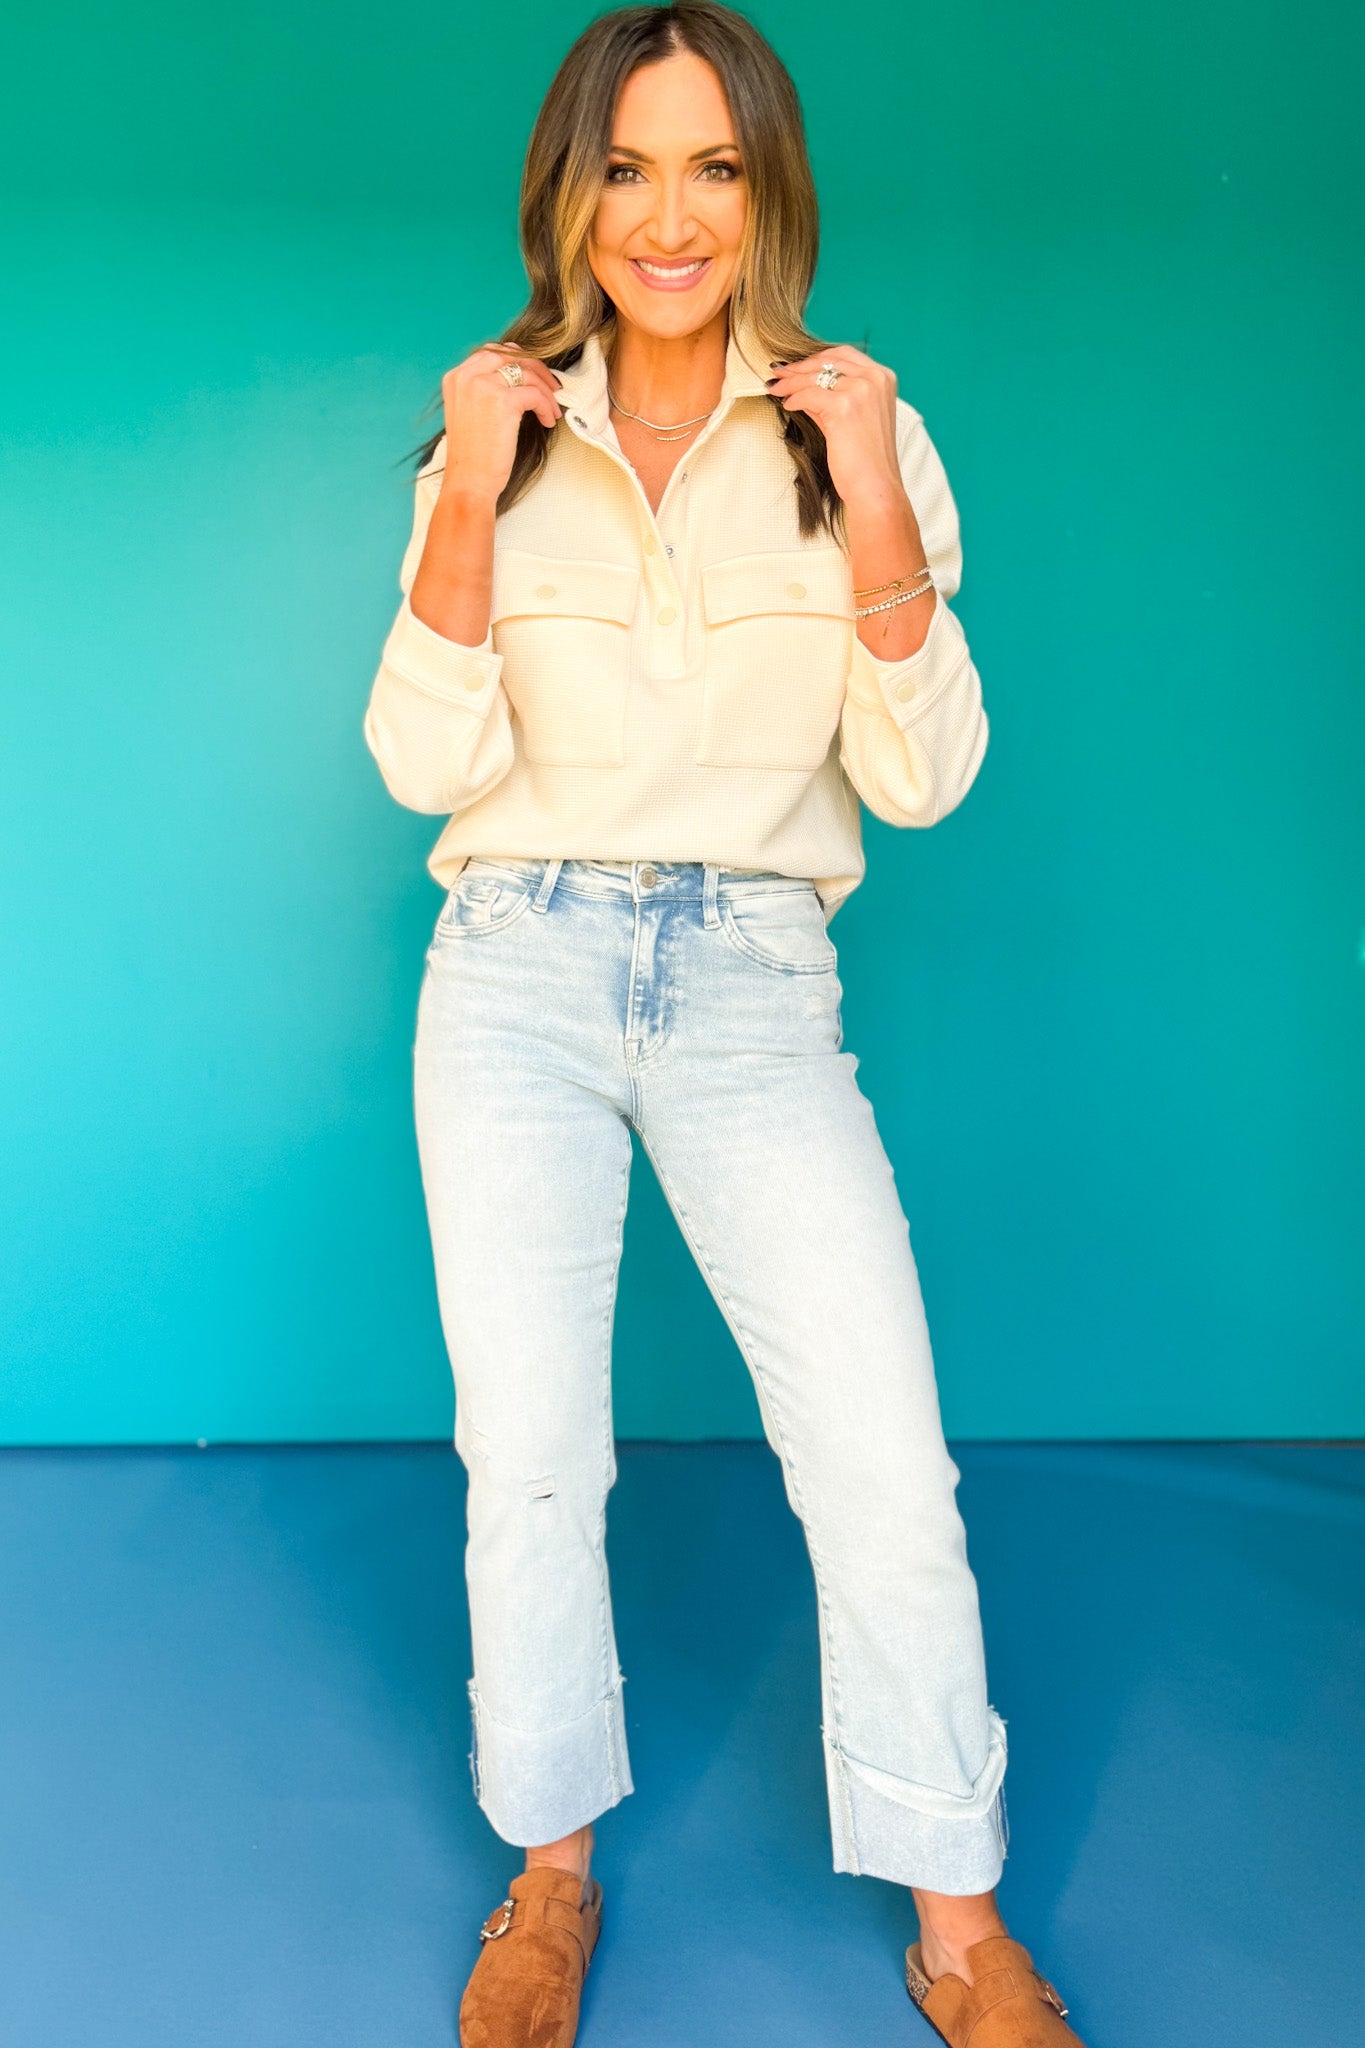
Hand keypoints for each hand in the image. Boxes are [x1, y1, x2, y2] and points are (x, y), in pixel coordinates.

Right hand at [438, 343, 565, 505]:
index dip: (517, 360)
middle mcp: (467, 376)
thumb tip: (516, 376)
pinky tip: (548, 421)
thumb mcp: (468, 412)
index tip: (533, 375)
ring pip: (527, 373)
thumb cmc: (472, 456)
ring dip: (546, 391)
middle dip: (536, 368)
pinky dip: (546, 407)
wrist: (469, 482)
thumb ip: (482, 390)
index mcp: (456, 377)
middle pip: (511, 355)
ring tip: (552, 410)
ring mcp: (484, 386)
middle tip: (552, 386)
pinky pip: (535, 395)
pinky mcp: (503, 401)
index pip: (492, 353)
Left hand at [764, 344, 904, 507]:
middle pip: (827, 361)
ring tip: (775, 388)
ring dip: (791, 382)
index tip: (795, 366)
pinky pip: (809, 395)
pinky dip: (794, 398)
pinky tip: (787, 405)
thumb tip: (803, 388)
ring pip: (815, 376)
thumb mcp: (852, 418)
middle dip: (799, 367)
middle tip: (778, 372)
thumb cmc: (866, 460)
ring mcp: (861, 390)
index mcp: (883, 377)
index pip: (843, 355)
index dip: (815, 359)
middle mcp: (875, 378)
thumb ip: (832, 398)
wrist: (875, 487)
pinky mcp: (844, 407)